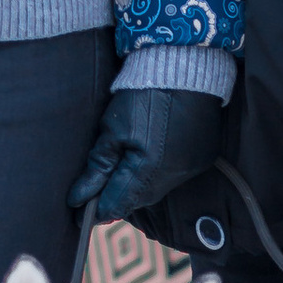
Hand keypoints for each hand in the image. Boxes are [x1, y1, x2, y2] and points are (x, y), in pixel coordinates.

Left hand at [69, 87, 224, 220]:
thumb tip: (80, 198)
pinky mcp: (202, 158)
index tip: (80, 215)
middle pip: (138, 200)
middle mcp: (173, 176)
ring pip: (157, 190)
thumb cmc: (142, 94)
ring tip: (121, 176)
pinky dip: (159, 174)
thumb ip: (98, 167)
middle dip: (118, 199)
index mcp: (148, 170)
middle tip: (97, 195)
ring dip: (138, 187)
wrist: (183, 67)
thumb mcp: (112, 129)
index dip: (98, 211)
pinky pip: (176, 176)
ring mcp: (191, 168)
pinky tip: (149, 159)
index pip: (118, 203)